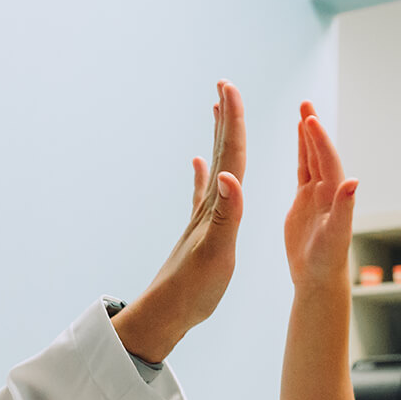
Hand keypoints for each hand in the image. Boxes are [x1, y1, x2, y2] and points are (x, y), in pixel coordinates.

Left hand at [111, 80, 245, 362]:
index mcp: (218, 206)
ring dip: (219, 138)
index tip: (230, 86)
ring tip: (218, 110)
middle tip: (225, 84)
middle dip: (227, 118)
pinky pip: (204, 193)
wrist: (166, 314)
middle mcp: (209, 204)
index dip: (234, 120)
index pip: (230, 155)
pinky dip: (202, 174)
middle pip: (221, 152)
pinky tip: (196, 163)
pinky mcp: (200, 232)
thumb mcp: (217, 252)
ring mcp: (202, 216)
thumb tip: (231, 176)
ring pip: (214, 165)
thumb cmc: (193, 289)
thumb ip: (228, 214)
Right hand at [284, 101, 357, 289]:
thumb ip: (345, 208)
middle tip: (305, 103)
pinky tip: (298, 140)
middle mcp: (328, 191)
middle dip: (313, 129)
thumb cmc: (328, 260)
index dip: (319, 140)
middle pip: (320, 153)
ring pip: (312, 159)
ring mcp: (316, 195)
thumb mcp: (336, 236)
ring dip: (308, 136)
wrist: (318, 277)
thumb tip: (354, 181)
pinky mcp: (304, 202)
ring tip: (303, 113)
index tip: (310, 118)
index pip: (327, 161)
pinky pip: (303, 171)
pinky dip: (301, 153)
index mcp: (334, 196)